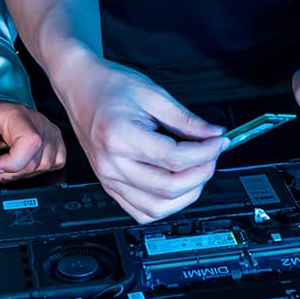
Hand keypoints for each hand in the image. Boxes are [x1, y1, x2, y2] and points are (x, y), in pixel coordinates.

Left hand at [0, 100, 66, 181]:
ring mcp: (51, 134)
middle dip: (7, 171)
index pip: (31, 143)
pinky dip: (32, 171)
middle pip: (33, 163)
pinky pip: (52, 167)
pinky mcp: (57, 145)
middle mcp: (40, 123)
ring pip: (41, 168)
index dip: (11, 163)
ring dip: (18, 172)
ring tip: (6, 158)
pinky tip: (20, 160)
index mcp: (18, 116)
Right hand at [58, 58, 225, 222]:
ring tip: (197, 171)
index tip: (219, 142)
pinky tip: (177, 187)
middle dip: (200, 173)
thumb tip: (213, 134)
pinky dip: (165, 206)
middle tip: (212, 155)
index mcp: (119, 136)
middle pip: (168, 187)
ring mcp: (108, 178)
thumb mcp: (153, 93)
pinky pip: (141, 212)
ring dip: (186, 195)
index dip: (205, 153)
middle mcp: (111, 163)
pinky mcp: (109, 186)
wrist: (80, 88)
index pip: (174, 158)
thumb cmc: (109, 86)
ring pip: (156, 208)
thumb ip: (185, 119)